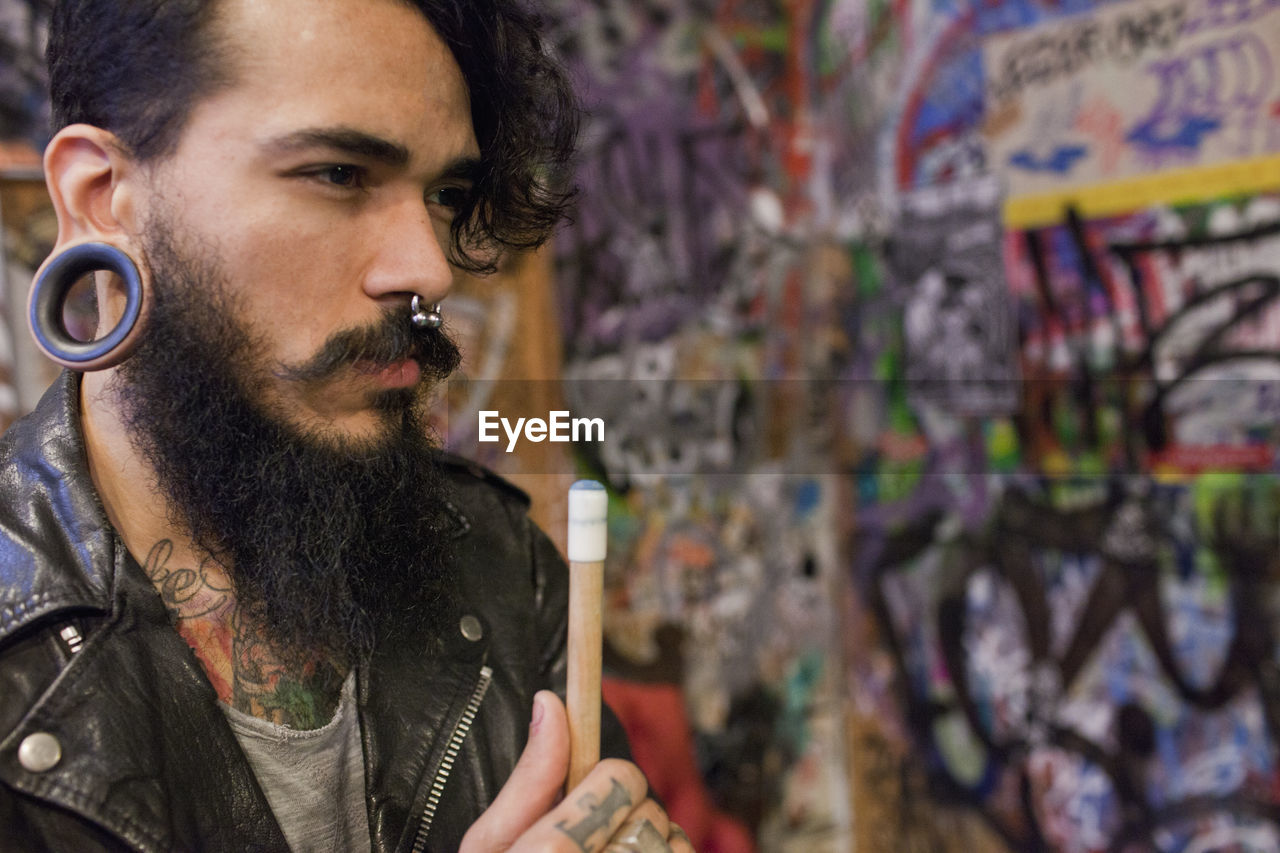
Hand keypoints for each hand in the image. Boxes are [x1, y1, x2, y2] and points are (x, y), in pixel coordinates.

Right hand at [461, 691, 695, 851]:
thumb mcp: (489, 848)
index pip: (621, 780)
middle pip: (652, 813)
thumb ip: (527, 780)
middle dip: (626, 820)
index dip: (603, 782)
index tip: (586, 799)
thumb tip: (550, 703)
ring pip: (678, 846)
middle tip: (593, 843)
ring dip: (653, 849)